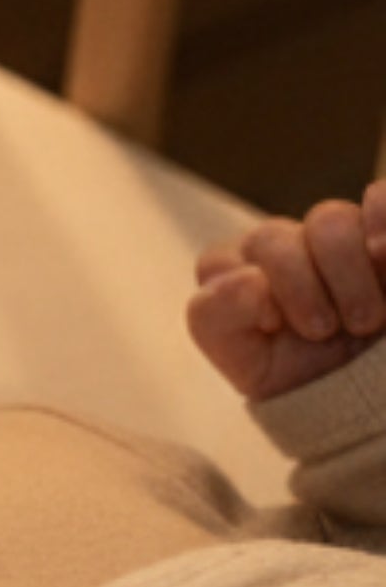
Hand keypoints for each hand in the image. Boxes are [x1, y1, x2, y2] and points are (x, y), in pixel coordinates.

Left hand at [188, 182, 385, 401]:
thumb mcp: (247, 363)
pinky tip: (383, 255)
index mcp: (234, 270)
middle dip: (301, 290)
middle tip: (325, 331)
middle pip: (273, 237)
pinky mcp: (378, 231)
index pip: (218, 261)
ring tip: (365, 320)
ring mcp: (334, 233)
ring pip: (329, 220)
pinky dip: (383, 223)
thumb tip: (247, 278)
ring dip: (348, 273)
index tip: (275, 329)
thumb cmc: (299, 371)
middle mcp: (280, 242)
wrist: (364, 388)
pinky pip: (379, 198)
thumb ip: (216, 319)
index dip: (250, 298)